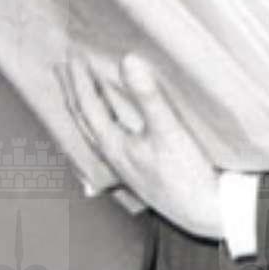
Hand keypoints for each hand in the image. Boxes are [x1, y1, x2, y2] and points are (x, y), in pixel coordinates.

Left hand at [58, 50, 225, 238]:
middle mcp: (113, 157)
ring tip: (80, 91)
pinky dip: (102, 124)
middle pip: (83, 120)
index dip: (79, 81)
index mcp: (114, 146)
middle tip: (61, 69)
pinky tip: (112, 124)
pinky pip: (109, 141)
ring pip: (94, 132)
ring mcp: (125, 165)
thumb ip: (148, 96)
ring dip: (85, 109)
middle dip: (72, 93)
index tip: (72, 56)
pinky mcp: (139, 170)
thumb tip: (128, 61)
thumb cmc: (187, 176)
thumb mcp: (168, 131)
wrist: (206, 213)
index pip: (87, 107)